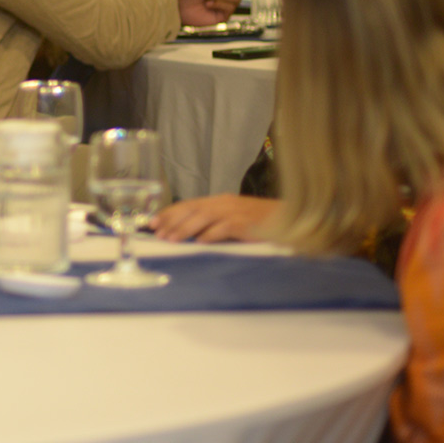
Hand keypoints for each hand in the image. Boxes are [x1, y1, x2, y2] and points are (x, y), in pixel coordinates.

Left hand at [152, 194, 276, 242]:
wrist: (291, 219)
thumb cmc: (261, 223)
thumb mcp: (234, 219)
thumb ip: (214, 224)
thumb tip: (189, 236)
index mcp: (220, 202)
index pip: (188, 205)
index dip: (169, 213)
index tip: (152, 222)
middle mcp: (225, 204)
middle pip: (192, 209)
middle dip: (171, 220)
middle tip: (156, 232)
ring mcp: (236, 212)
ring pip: (204, 217)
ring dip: (185, 228)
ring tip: (171, 239)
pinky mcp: (247, 224)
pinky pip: (225, 228)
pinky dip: (211, 234)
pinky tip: (200, 242)